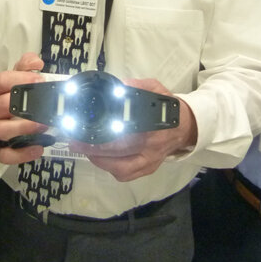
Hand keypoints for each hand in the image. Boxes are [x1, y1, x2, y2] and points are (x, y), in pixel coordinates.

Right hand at [0, 53, 48, 164]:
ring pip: (3, 131)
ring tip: (43, 125)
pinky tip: (37, 149)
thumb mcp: (13, 77)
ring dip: (25, 128)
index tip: (39, 80)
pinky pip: (4, 154)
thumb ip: (24, 66)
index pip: (1, 81)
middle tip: (47, 104)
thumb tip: (35, 62)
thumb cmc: (3, 95)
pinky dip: (20, 154)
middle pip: (3, 106)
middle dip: (26, 105)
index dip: (20, 80)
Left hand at [69, 78, 197, 181]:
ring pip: (120, 169)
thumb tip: (120, 86)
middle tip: (74, 140)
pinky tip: (97, 157)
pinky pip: (124, 175)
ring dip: (98, 160)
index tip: (86, 127)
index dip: (104, 134)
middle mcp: (152, 149)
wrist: (186, 128)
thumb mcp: (156, 89)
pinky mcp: (147, 170)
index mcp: (154, 127)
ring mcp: (150, 163)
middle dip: (93, 148)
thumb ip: (138, 86)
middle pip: (119, 154)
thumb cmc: (168, 108)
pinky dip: (108, 168)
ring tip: (82, 148)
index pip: (127, 134)